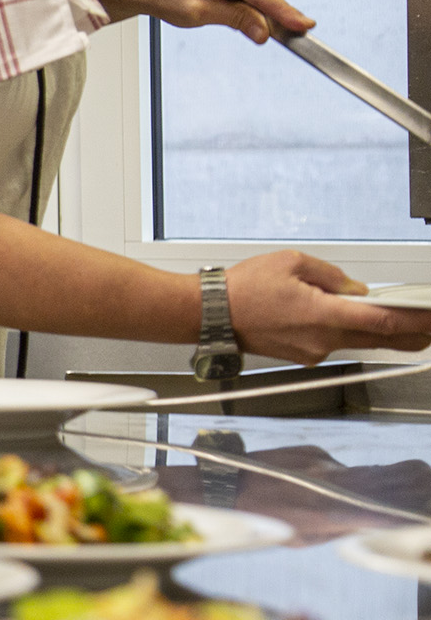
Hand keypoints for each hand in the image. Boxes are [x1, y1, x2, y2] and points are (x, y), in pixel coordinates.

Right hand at [225, 250, 430, 362]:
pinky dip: (350, 333)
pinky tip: (350, 321)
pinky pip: (337, 343)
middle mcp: (322, 339)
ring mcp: (314, 351)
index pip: (383, 322)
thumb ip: (332, 275)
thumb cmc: (243, 288)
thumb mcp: (291, 262)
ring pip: (360, 342)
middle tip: (430, 326)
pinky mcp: (305, 356)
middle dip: (412, 333)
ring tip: (402, 321)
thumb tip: (356, 290)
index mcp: (323, 314)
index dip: (416, 321)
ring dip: (383, 333)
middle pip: (380, 339)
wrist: (210, 314)